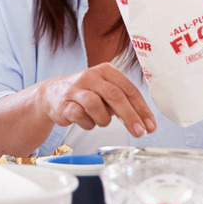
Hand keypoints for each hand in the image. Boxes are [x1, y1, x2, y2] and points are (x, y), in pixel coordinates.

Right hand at [36, 63, 155, 136]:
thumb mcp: (106, 92)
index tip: (150, 126)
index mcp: (106, 71)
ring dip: (103, 120)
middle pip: (115, 96)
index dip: (142, 109)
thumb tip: (144, 123)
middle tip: (139, 132)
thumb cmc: (86, 93)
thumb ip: (124, 103)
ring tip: (100, 121)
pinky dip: (88, 124)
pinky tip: (86, 121)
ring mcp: (76, 89)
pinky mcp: (64, 103)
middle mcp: (91, 76)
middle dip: (130, 117)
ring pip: (97, 106)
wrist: (52, 94)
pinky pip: (81, 117)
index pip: (129, 90)